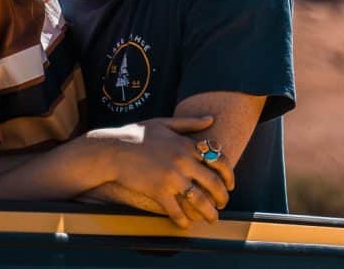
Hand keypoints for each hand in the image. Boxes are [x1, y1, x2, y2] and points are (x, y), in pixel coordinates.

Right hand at [87, 116, 233, 227]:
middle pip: (213, 183)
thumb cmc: (136, 134)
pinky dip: (184, 220)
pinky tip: (186, 225)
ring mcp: (171, 177)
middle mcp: (183, 161)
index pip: (219, 160)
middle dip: (223, 197)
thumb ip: (190, 122)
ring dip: (209, 213)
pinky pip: (176, 210)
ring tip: (212, 218)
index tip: (230, 185)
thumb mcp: (165, 123)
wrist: (112, 149)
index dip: (229, 175)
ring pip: (199, 199)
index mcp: (187, 144)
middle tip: (223, 204)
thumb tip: (212, 118)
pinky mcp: (158, 191)